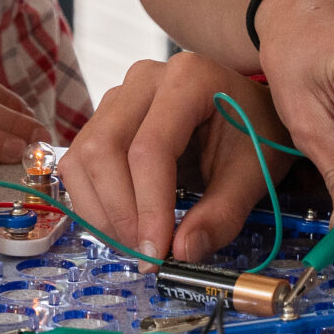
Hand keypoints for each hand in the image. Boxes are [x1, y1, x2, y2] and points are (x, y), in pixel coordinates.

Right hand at [56, 52, 295, 261]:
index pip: (150, 148)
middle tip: (146, 254)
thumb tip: (182, 254)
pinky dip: (93, 202)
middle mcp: (143, 79)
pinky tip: (121, 227)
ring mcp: (118, 96)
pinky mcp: (104, 119)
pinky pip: (78, 163)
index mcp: (187, 79)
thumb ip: (221, 214)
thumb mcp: (253, 175)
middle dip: (119, 212)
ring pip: (83, 157)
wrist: (249, 110)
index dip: (148, 207)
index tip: (158, 254)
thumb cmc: (255, 135)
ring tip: (135, 244)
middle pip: (104, 149)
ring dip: (100, 212)